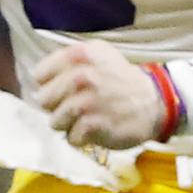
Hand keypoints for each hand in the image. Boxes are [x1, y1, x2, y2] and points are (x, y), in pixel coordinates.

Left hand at [30, 39, 166, 150]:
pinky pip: (71, 138)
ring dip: (70, 124)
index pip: (40, 76)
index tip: (66, 89)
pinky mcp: (93, 125)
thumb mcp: (97, 54)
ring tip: (88, 118)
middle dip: (58, 106)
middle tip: (79, 106)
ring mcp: (86, 102)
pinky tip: (96, 129)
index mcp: (79, 55)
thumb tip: (38, 80)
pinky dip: (82, 138)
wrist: (154, 101)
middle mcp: (81, 75)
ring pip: (55, 121)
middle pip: (44, 100)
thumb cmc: (120, 79)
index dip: (51, 85)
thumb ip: (67, 61)